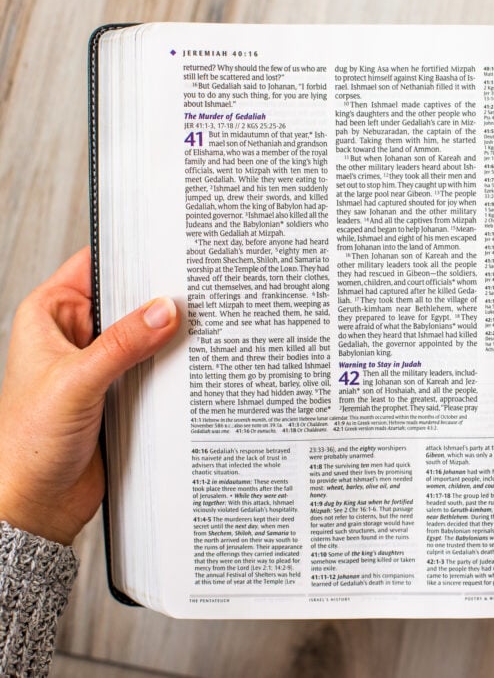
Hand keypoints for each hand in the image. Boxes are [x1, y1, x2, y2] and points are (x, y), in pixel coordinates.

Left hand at [0, 248, 179, 543]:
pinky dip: (173, 365)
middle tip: (197, 291)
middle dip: (159, 297)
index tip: (170, 250)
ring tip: (202, 326)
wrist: (37, 505)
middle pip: (127, 298)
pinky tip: (193, 364)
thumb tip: (164, 311)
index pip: (95, 264)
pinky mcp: (120, 391)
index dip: (131, 254)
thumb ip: (122, 344)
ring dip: (169, 336)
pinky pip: (154, 366)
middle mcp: (74, 334)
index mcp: (48, 315)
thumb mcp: (76, 384)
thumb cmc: (27, 445)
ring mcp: (99, 363)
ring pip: (145, 333)